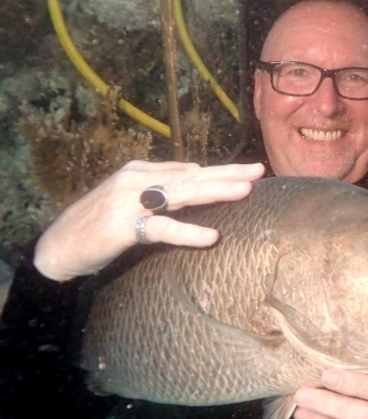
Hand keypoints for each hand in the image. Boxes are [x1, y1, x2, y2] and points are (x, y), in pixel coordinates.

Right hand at [34, 160, 264, 280]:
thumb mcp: (131, 201)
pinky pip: (162, 229)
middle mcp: (137, 180)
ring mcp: (129, 201)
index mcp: (140, 171)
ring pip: (182, 194)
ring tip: (245, 191)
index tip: (250, 170)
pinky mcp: (123, 226)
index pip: (189, 170)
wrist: (56, 248)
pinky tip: (211, 236)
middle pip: (191, 176)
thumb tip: (193, 174)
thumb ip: (160, 188)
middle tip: (258, 171)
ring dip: (215, 191)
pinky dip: (187, 232)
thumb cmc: (98, 225)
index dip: (220, 171)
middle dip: (227, 174)